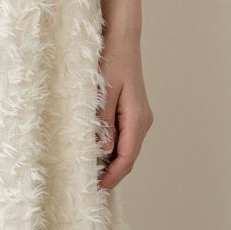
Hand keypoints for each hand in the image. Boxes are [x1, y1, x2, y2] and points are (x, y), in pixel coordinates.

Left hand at [96, 33, 153, 189]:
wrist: (121, 39)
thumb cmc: (111, 61)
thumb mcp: (103, 92)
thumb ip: (103, 123)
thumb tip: (105, 152)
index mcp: (137, 119)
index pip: (126, 158)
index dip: (112, 176)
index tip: (96, 189)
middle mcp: (142, 122)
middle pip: (127, 158)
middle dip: (110, 175)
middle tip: (88, 189)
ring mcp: (138, 119)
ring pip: (125, 150)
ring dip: (109, 165)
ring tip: (89, 176)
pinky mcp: (131, 114)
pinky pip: (122, 139)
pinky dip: (110, 151)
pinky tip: (95, 156)